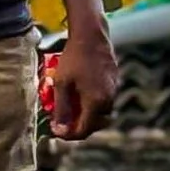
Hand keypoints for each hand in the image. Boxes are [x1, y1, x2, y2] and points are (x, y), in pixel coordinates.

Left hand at [46, 19, 118, 140]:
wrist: (91, 36)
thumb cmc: (73, 58)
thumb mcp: (62, 84)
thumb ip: (61, 108)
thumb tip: (59, 129)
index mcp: (96, 102)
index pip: (84, 130)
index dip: (69, 134)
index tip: (55, 130)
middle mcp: (108, 99)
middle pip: (94, 124)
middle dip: (78, 126)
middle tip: (62, 121)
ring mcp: (113, 90)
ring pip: (101, 113)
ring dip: (86, 115)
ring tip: (69, 108)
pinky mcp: (114, 82)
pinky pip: (104, 100)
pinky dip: (92, 103)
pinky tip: (79, 94)